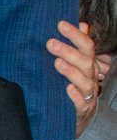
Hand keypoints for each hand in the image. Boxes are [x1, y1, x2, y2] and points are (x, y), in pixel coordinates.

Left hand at [48, 20, 101, 136]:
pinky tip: (67, 89)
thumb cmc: (74, 85)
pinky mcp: (82, 109)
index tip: (59, 24)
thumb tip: (82, 24)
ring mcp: (87, 93)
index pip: (86, 46)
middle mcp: (90, 77)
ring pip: (84, 81)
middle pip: (85, 61)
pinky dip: (75, 95)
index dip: (75, 35)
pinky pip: (81, 102)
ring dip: (71, 71)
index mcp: (88, 64)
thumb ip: (77, 46)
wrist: (79, 116)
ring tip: (57, 63)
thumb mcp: (75, 64)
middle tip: (50, 43)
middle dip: (69, 51)